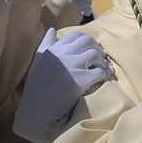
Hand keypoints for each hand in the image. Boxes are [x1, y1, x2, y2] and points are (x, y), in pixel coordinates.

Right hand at [14, 28, 112, 142]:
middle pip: (88, 41)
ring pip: (96, 54)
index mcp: (53, 50)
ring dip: (102, 61)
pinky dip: (105, 74)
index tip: (89, 49)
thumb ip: (45, 44)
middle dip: (96, 48)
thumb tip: (51, 30)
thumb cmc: (36, 89)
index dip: (86, 41)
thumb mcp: (37, 62)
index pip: (75, 35)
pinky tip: (104, 78)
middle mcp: (62, 55)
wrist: (36, 112)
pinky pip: (100, 72)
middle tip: (99, 58)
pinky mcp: (81, 80)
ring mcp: (72, 66)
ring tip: (102, 69)